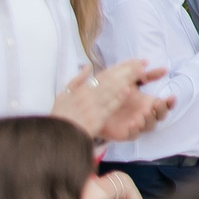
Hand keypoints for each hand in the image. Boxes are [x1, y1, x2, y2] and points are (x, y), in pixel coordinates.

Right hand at [53, 60, 168, 138]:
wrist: (55, 136)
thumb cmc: (60, 116)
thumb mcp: (63, 95)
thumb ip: (76, 80)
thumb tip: (87, 66)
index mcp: (81, 89)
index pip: (105, 74)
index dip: (121, 67)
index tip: (135, 61)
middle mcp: (87, 95)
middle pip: (111, 79)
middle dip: (128, 70)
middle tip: (143, 63)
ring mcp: (92, 107)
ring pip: (112, 90)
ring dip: (127, 80)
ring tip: (140, 72)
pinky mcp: (96, 119)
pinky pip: (108, 107)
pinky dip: (118, 98)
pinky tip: (128, 90)